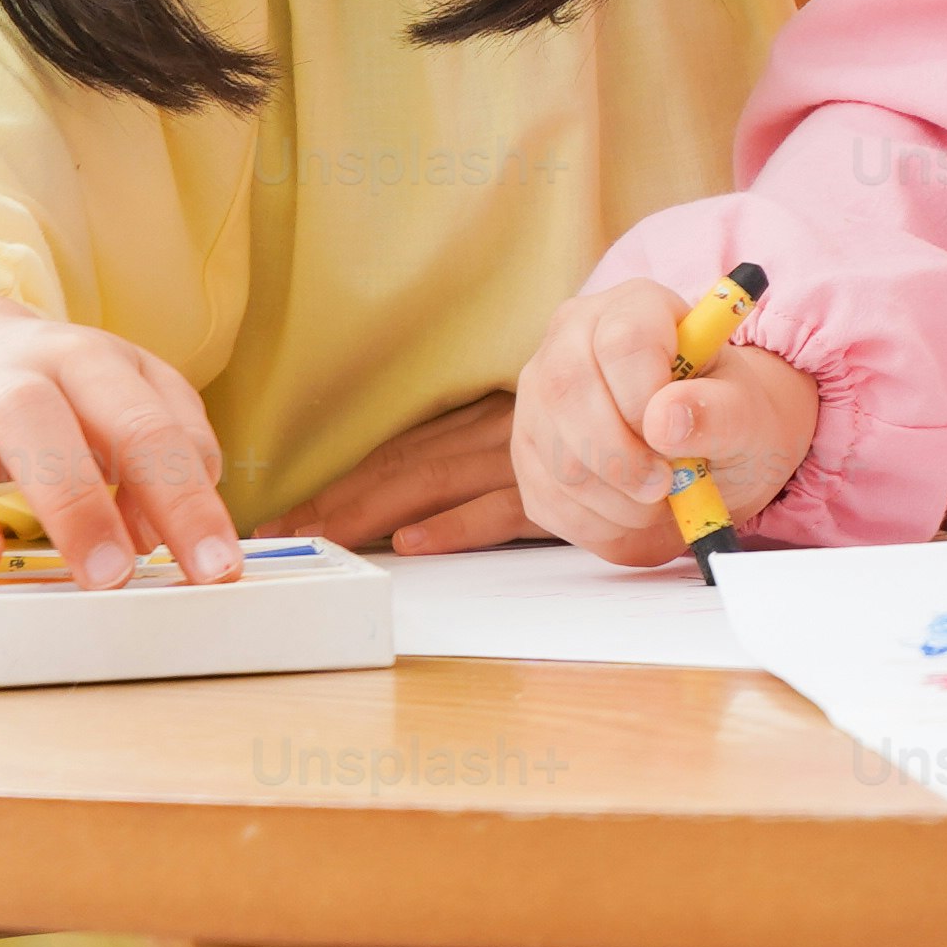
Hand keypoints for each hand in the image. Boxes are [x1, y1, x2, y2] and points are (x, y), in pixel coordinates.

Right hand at [0, 265, 239, 594]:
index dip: (181, 491)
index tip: (215, 570)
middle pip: (32, 407)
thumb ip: (159, 453)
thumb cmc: (44, 397)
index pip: (140, 419)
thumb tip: (170, 533)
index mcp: (76, 360)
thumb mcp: (114, 407)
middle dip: (75, 490)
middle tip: (111, 577)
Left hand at [293, 388, 560, 556]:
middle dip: (335, 501)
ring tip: (327, 539)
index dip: (337, 483)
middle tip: (282, 531)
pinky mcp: (553, 491)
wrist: (664, 402)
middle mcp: (491, 431)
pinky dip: (453, 526)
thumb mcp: (528, 425)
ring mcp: (520, 458)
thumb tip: (410, 494)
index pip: (395, 450)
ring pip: (433, 482)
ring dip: (371, 513)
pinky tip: (412, 543)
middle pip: (400, 465)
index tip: (290, 514)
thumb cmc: (586, 428)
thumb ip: (478, 447)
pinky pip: (498, 509)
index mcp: (480, 417)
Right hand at [512, 279, 818, 565]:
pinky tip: (633, 512)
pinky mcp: (527, 450)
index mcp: (633, 306)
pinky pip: (548, 500)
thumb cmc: (725, 418)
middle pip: (568, 391)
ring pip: (557, 456)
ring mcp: (539, 394)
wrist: (709, 451)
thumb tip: (666, 420)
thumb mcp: (746, 413)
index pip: (622, 340)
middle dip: (623, 460)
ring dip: (618, 502)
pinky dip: (599, 525)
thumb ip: (719, 412)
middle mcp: (571, 338)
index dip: (646, 399)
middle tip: (667, 486)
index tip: (675, 443)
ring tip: (661, 498)